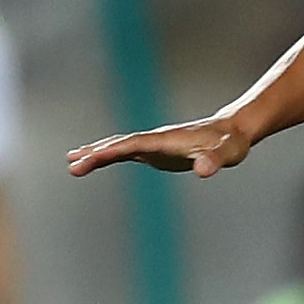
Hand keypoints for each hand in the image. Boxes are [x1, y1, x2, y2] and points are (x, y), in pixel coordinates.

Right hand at [68, 113, 254, 178]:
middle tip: (71, 165)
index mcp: (166, 139)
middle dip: (95, 154)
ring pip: (119, 146)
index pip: (132, 144)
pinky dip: (109, 156)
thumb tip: (205, 170)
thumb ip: (215, 160)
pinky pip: (126, 153)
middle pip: (120, 144)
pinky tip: (95, 161)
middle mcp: (156, 139)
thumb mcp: (227, 153)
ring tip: (71, 162)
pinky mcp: (156, 152)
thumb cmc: (231, 143)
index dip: (111, 150)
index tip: (90, 158)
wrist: (232, 132)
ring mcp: (154, 145)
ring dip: (96, 154)